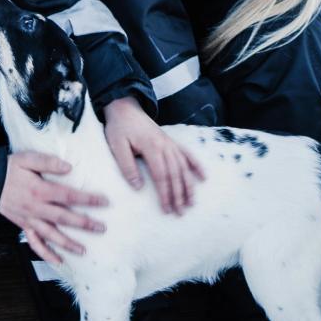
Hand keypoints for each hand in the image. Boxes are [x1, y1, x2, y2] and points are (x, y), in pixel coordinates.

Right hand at [0, 151, 107, 263]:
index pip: (68, 196)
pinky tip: (58, 261)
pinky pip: (35, 243)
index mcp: (39, 190)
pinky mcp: (23, 226)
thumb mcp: (27, 158)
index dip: (87, 199)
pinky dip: (46, 254)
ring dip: (68, 244)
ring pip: (51, 235)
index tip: (104, 202)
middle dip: (84, 224)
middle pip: (64, 218)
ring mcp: (30, 220)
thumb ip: (47, 162)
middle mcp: (36, 208)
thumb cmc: (9, 168)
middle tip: (101, 228)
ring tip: (84, 251)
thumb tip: (68, 167)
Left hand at [103, 97, 205, 214]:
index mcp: (151, 147)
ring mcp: (170, 143)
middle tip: (180, 212)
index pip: (161, 176)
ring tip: (191, 202)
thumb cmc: (119, 128)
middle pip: (175, 174)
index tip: (167, 208)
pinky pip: (187, 154)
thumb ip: (127, 166)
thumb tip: (138, 187)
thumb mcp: (117, 146)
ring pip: (184, 167)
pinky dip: (196, 165)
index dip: (165, 194)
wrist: (125, 108)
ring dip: (189, 185)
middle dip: (179, 194)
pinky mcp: (171, 141)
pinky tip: (203, 177)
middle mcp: (165, 145)